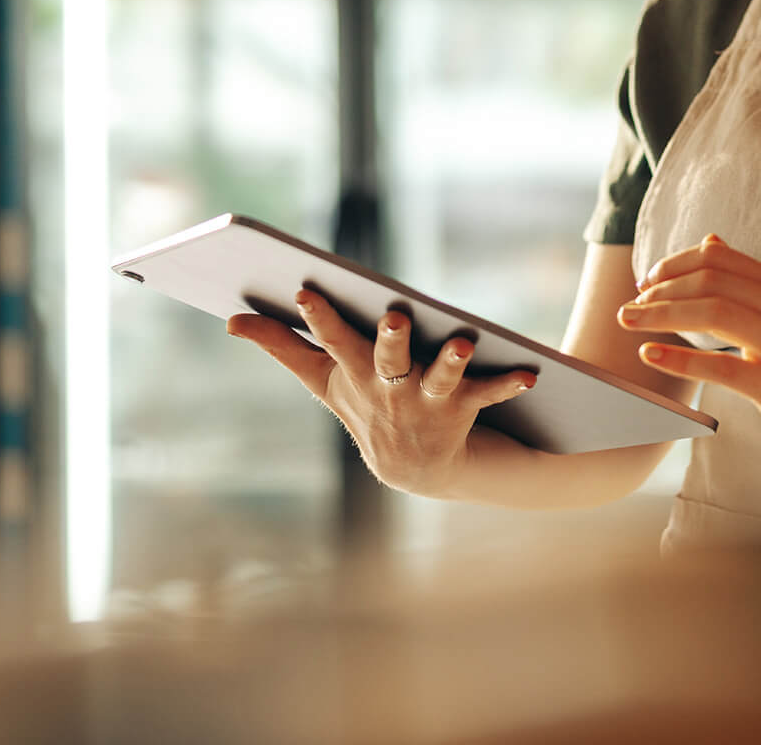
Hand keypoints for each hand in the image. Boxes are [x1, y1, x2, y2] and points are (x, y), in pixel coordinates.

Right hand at [226, 289, 535, 494]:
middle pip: (386, 359)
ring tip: (461, 343)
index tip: (308, 291)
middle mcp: (388, 389)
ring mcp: (426, 402)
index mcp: (354, 373)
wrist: (416, 469)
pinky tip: (530, 373)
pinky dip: (508, 383)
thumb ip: (281, 345)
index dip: (320, 317)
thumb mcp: (324, 379)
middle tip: (395, 317)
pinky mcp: (462, 410)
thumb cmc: (366, 405)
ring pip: (439, 379)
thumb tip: (230, 320)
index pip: (332, 340)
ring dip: (450, 362)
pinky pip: (487, 394)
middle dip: (389, 340)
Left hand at [617, 235, 760, 472]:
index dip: (674, 265)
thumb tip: (710, 241)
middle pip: (710, 281)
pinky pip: (722, 368)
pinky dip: (680, 358)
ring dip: (661, 315)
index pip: (718, 259)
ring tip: (629, 322)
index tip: (647, 281)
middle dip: (660, 290)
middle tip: (628, 306)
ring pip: (713, 314)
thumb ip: (748, 279)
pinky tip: (650, 355)